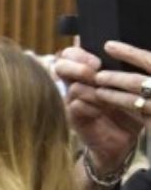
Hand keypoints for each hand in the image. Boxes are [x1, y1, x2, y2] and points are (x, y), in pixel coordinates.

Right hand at [57, 44, 144, 174]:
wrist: (125, 139)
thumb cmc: (129, 107)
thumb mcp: (126, 84)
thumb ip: (117, 68)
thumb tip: (115, 50)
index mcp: (86, 71)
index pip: (69, 53)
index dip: (79, 54)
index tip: (98, 62)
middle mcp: (75, 84)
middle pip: (60, 66)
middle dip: (77, 68)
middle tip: (93, 73)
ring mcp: (72, 101)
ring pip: (73, 87)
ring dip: (91, 91)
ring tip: (105, 98)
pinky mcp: (74, 119)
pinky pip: (75, 106)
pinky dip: (89, 107)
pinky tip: (100, 113)